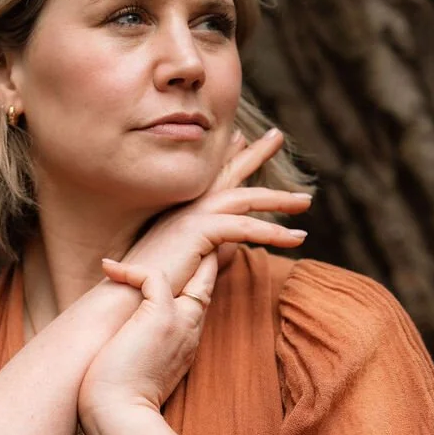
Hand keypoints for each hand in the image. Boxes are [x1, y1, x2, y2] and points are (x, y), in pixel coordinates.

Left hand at [79, 253, 218, 434]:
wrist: (121, 419)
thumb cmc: (120, 404)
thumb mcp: (136, 372)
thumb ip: (137, 350)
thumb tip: (118, 345)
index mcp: (185, 344)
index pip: (198, 302)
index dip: (195, 280)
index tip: (180, 265)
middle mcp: (190, 330)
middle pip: (206, 281)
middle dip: (204, 253)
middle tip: (190, 232)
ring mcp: (179, 322)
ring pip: (194, 271)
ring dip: (174, 251)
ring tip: (151, 237)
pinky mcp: (159, 317)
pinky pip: (153, 277)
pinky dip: (130, 269)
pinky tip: (108, 268)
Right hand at [113, 127, 309, 297]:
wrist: (128, 298)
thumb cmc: (154, 288)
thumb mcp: (189, 265)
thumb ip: (211, 254)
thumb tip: (231, 250)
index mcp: (182, 212)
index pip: (211, 178)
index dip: (229, 156)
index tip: (243, 139)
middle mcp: (187, 207)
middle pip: (229, 173)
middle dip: (255, 153)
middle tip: (277, 136)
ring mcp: (192, 215)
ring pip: (245, 198)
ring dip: (279, 199)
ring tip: (305, 202)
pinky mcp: (199, 230)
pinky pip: (245, 227)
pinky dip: (274, 232)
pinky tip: (296, 239)